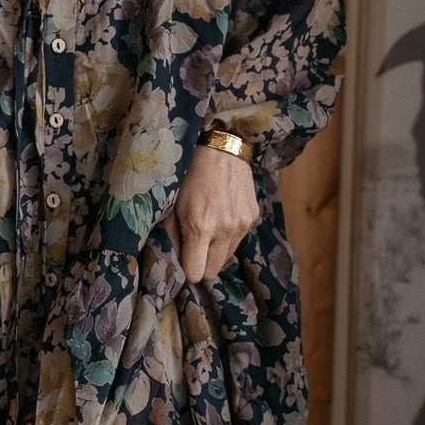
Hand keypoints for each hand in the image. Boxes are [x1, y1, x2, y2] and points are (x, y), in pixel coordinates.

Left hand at [164, 142, 259, 282]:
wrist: (221, 150)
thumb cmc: (190, 177)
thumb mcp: (172, 206)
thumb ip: (171, 238)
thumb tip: (174, 264)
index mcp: (200, 227)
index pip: (196, 273)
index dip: (187, 271)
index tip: (183, 261)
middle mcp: (225, 229)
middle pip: (213, 272)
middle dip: (201, 265)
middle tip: (193, 250)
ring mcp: (242, 225)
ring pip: (226, 259)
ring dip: (215, 252)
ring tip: (207, 231)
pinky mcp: (252, 219)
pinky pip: (237, 242)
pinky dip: (227, 238)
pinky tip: (220, 219)